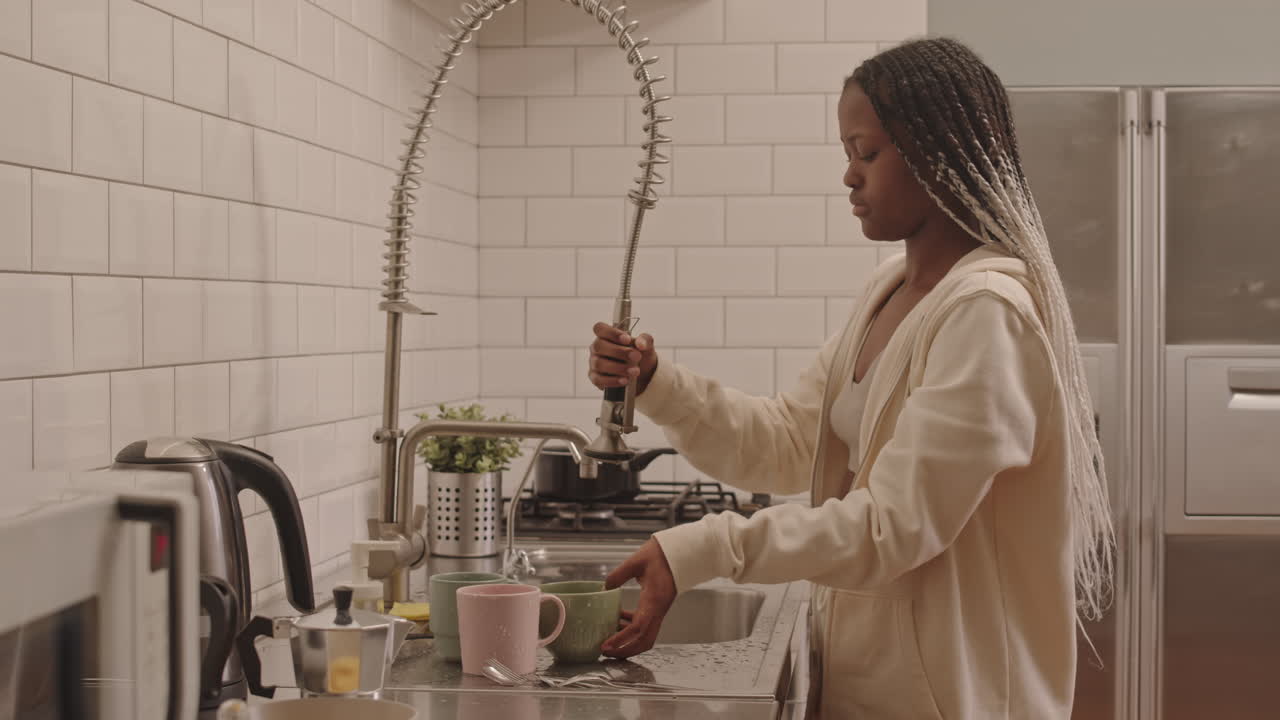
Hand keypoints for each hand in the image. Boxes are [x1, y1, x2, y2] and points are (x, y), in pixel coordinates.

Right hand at [588, 322, 658, 394]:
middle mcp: (597, 348)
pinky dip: (613, 380)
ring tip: (635, 371)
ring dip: (619, 368)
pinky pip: (599, 380)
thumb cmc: (639, 355)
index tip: (627, 339)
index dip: (611, 332)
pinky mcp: (596, 378)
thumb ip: (645, 340)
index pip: (600, 328)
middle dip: (619, 352)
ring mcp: (594, 363)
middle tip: (637, 357)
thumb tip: (640, 344)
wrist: (642, 375)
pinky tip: (625, 380)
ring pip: (599, 364)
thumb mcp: (646, 346)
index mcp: (606, 336)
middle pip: (599, 346)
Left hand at [601, 538, 676, 657]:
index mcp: (654, 600)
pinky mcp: (658, 607)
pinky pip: (646, 626)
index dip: (621, 639)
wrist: (682, 552)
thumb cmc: (662, 555)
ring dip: (628, 643)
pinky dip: (631, 630)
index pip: (638, 628)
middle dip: (625, 650)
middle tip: (606, 651)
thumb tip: (604, 588)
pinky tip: (619, 620)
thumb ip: (618, 575)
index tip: (606, 645)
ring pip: (646, 636)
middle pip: (644, 641)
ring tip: (609, 640)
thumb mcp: (636, 561)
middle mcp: (658, 609)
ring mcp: (659, 610)